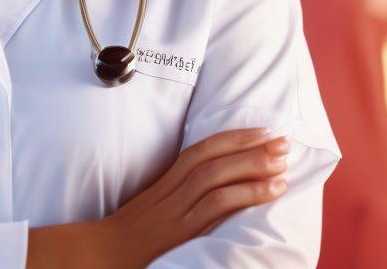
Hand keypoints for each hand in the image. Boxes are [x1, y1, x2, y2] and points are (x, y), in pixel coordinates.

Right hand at [91, 127, 290, 266]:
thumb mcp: (153, 211)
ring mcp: (177, 211)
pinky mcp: (183, 232)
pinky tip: (271, 190)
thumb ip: (177, 198)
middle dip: (249, 146)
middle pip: (211, 158)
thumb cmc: (131, 238)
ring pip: (216, 176)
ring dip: (253, 165)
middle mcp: (171, 192)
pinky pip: (216, 206)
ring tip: (283, 162)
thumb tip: (212, 191)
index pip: (200, 151)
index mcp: (165, 184)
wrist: (103, 254)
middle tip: (282, 140)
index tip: (261, 131)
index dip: (232, 138)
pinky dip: (246, 193)